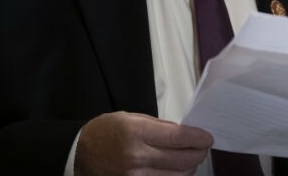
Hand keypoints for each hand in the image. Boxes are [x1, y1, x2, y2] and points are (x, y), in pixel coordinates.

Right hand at [74, 111, 213, 175]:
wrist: (80, 154)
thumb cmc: (107, 131)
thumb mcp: (133, 118)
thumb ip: (159, 126)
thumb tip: (185, 134)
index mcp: (137, 132)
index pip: (178, 137)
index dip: (198, 138)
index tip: (207, 137)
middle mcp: (137, 156)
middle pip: (182, 159)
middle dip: (198, 152)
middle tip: (203, 147)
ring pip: (177, 175)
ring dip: (189, 166)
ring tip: (190, 157)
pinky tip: (177, 169)